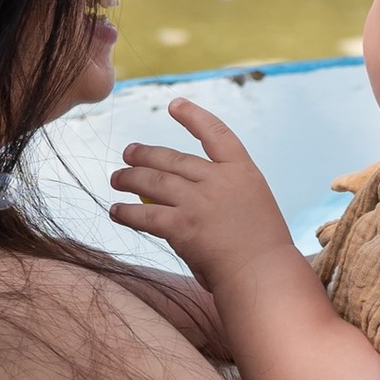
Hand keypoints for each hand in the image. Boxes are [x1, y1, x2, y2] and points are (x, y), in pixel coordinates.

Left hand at [110, 99, 297, 291]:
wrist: (263, 274)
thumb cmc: (261, 251)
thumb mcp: (251, 208)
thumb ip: (222, 197)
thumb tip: (181, 199)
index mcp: (243, 171)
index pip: (216, 133)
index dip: (193, 117)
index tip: (175, 104)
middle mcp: (220, 180)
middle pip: (173, 159)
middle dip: (146, 155)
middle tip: (128, 153)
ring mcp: (200, 201)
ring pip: (154, 182)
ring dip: (130, 178)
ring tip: (116, 178)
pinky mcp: (183, 226)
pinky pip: (146, 216)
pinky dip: (127, 213)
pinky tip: (115, 211)